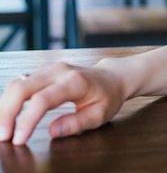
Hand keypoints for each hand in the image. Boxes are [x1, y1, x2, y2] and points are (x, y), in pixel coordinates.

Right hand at [0, 62, 124, 144]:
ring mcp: (50, 69)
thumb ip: (77, 123)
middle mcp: (59, 71)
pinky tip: (9, 115)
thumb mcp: (100, 115)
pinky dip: (10, 99)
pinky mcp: (44, 72)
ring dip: (5, 106)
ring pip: (16, 83)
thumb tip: (53, 131)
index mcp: (75, 82)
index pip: (42, 100)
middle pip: (21, 87)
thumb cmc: (108, 97)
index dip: (27, 120)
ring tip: (4, 129)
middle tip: (4, 136)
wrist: (113, 77)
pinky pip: (20, 82)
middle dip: (7, 113)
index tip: (19, 140)